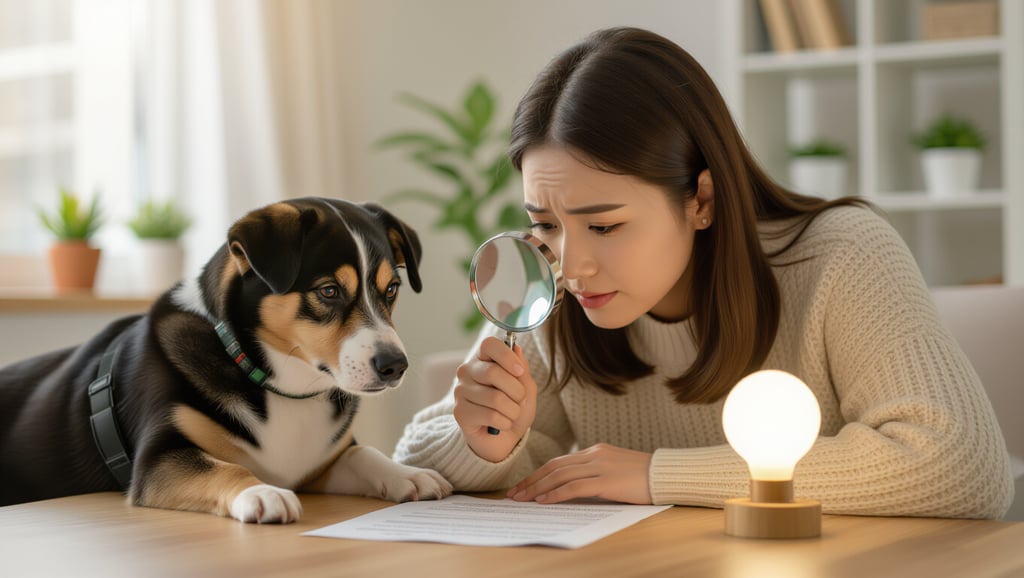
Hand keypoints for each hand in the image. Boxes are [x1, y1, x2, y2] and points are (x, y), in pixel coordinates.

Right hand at [453, 336, 536, 461]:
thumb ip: (522, 370)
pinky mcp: (460, 412)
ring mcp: (460, 391)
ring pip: (494, 398)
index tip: (519, 371)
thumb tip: (517, 349)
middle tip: (520, 400)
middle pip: (493, 372)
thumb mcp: (526, 388)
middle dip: (516, 390)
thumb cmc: (514, 408)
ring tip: (511, 414)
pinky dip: (504, 423)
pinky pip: (490, 416)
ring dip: (512, 410)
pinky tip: (501, 425)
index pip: (489, 345)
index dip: (506, 356)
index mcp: (483, 359)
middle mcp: (467, 371)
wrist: (505, 438)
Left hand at [506, 443, 652, 504]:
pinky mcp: (606, 481)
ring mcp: (600, 466)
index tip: (524, 485)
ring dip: (538, 488)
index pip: (559, 462)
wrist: (668, 474)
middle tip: (515, 493)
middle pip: (554, 466)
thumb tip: (574, 488)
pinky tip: (544, 501)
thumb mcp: (616, 471)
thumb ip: (596, 474)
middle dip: (531, 481)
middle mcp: (594, 455)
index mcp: (596, 451)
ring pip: (560, 475)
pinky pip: (574, 487)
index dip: (539, 474)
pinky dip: (555, 494)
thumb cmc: (645, 477)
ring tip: (523, 499)